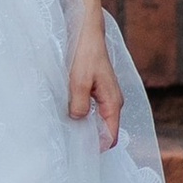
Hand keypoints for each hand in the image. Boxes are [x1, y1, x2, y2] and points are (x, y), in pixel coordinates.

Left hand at [67, 10, 122, 150]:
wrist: (87, 31)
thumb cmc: (85, 54)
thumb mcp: (79, 81)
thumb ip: (79, 104)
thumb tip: (78, 120)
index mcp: (113, 102)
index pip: (111, 136)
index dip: (98, 146)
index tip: (80, 150)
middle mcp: (113, 101)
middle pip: (105, 130)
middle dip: (91, 137)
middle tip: (70, 141)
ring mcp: (107, 95)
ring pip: (98, 119)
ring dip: (86, 125)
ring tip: (68, 129)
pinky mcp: (99, 89)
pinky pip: (94, 109)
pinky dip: (84, 114)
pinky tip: (69, 113)